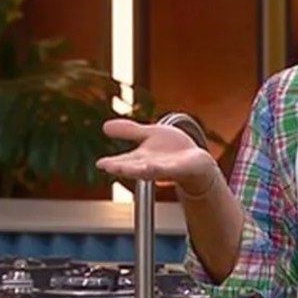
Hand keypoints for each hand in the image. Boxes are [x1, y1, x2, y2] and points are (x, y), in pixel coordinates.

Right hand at [95, 118, 218, 195]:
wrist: (197, 163)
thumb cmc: (172, 150)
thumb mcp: (150, 135)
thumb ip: (129, 131)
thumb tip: (104, 126)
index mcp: (141, 159)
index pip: (123, 161)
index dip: (112, 163)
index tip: (100, 164)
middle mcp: (150, 165)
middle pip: (134, 167)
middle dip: (122, 168)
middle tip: (109, 167)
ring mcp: (166, 168)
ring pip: (150, 170)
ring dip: (139, 170)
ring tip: (127, 169)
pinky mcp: (181, 168)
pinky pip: (170, 169)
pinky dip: (161, 167)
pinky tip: (153, 165)